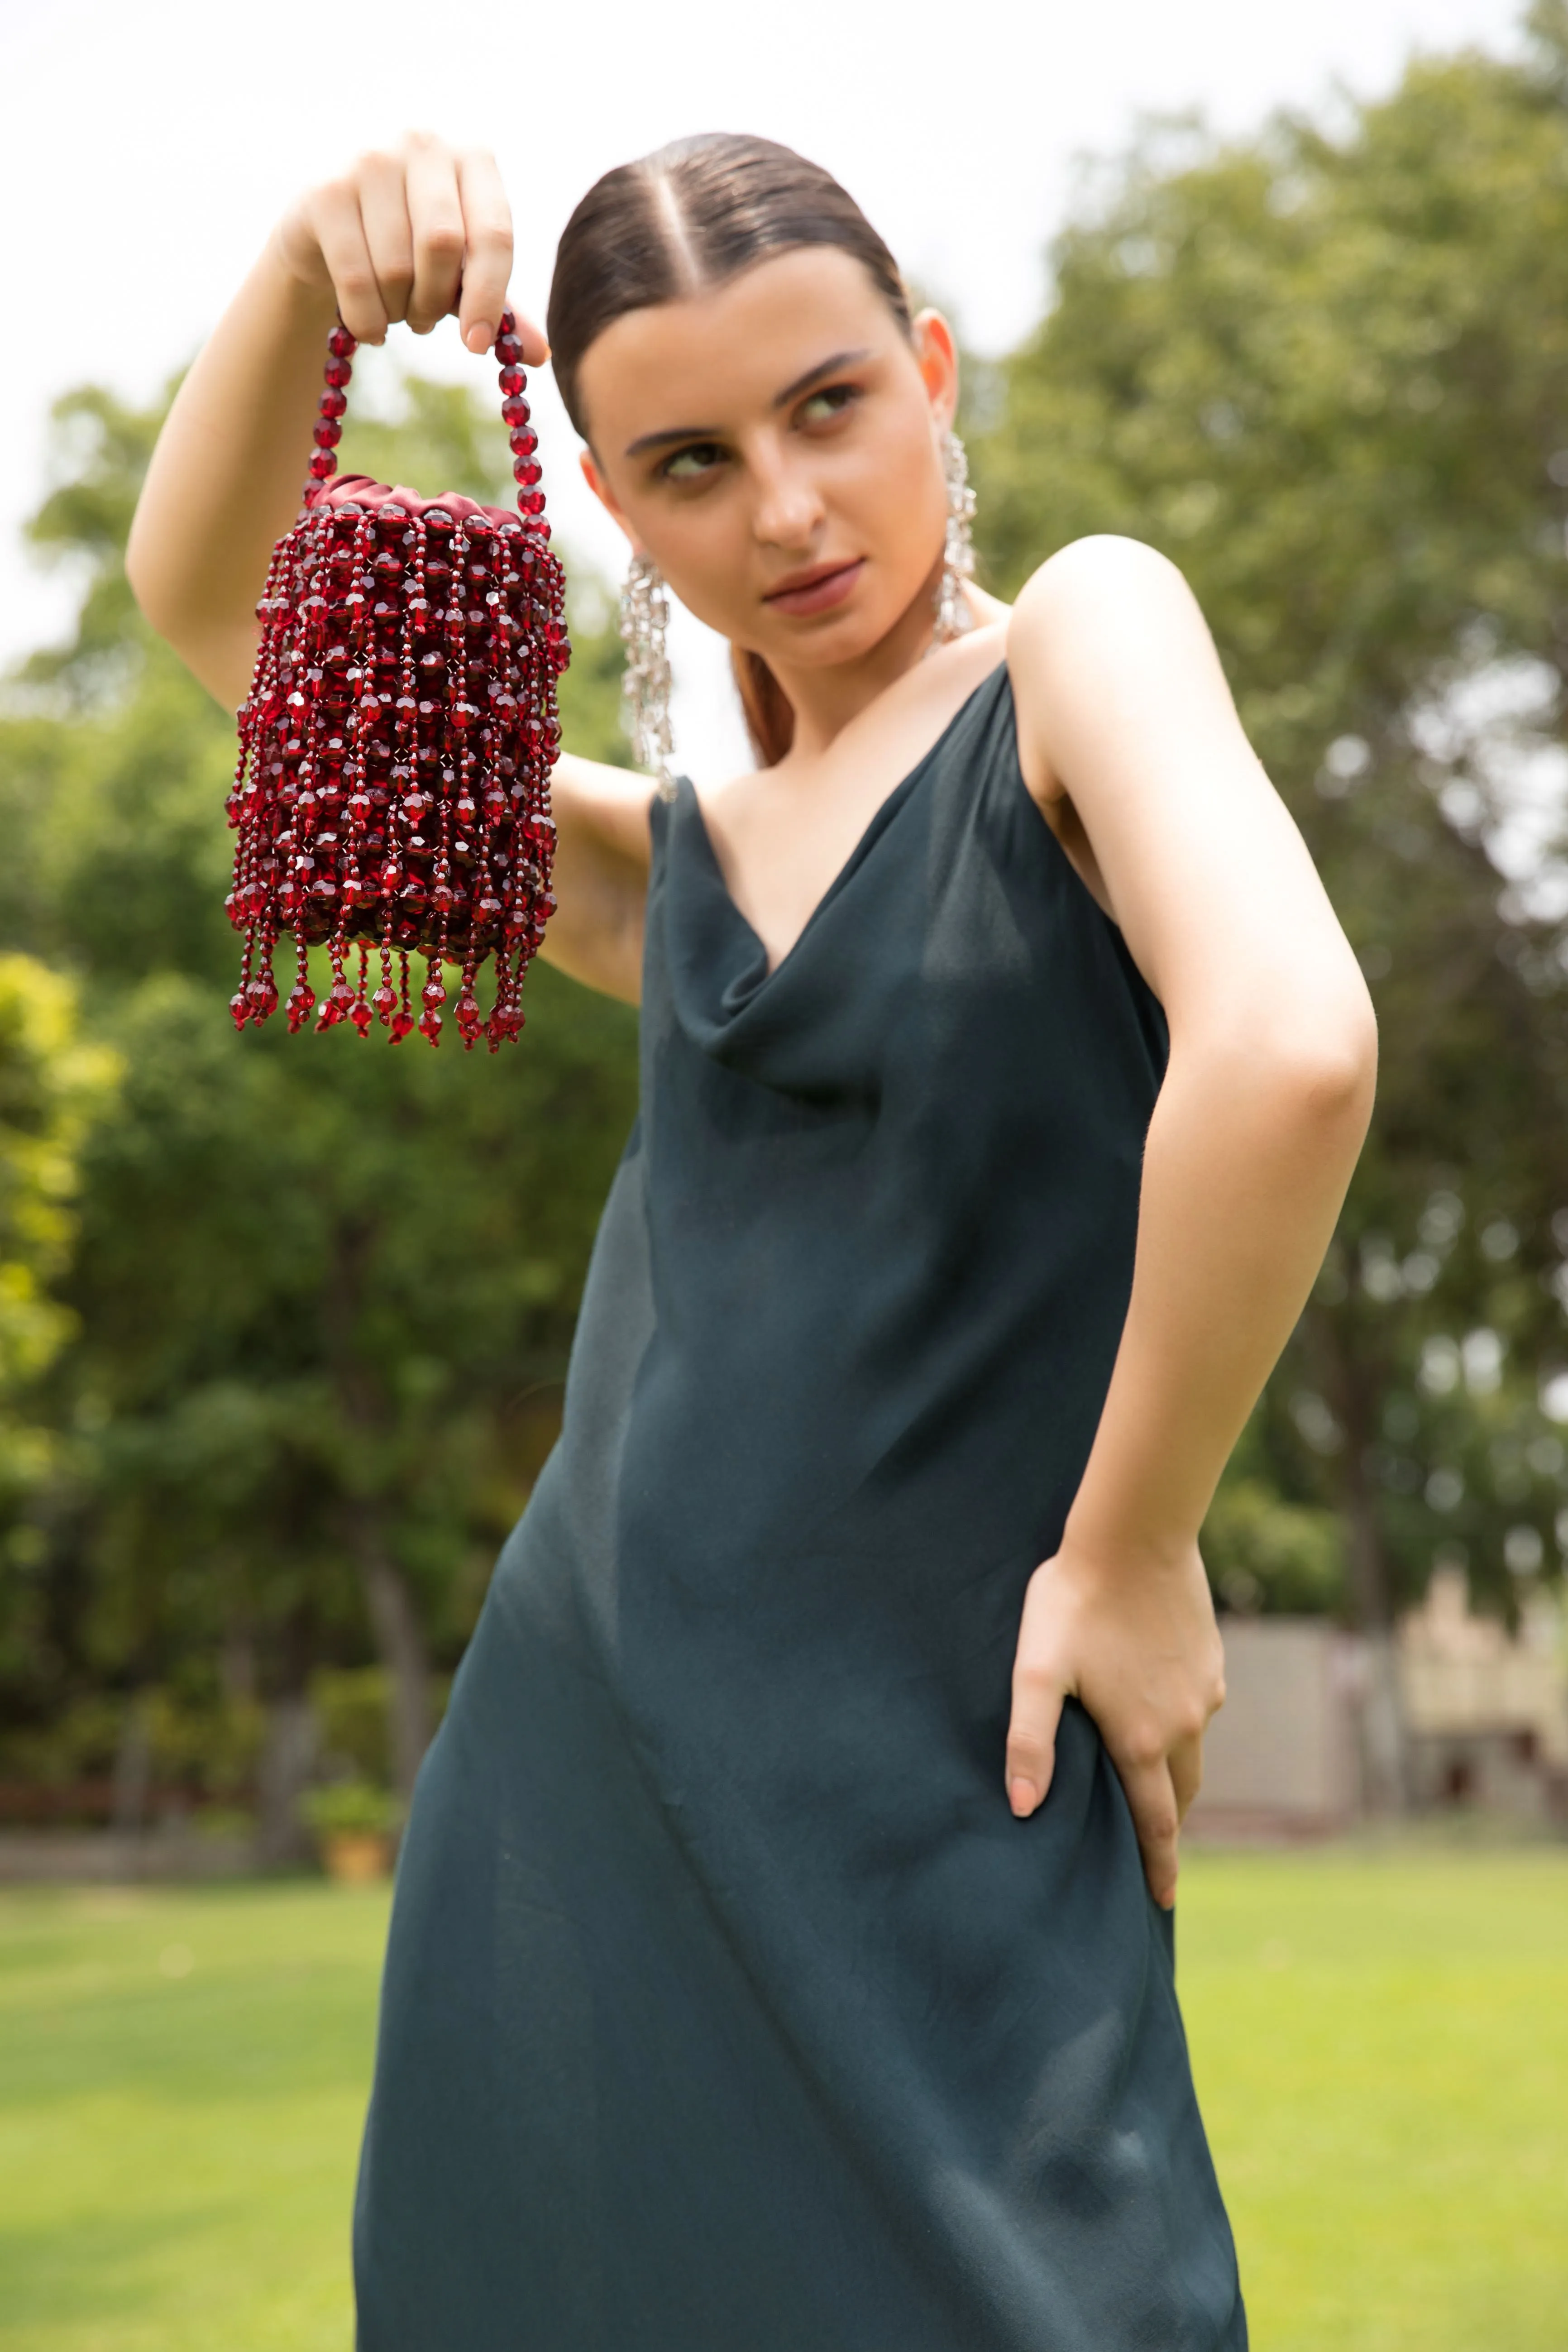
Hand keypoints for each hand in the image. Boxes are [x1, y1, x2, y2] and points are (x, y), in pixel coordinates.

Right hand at [270, 130, 547, 362]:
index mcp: (471, 158)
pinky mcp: (325, 192)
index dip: (488, 297)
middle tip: (426, 321)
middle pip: (442, 245)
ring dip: (400, 312)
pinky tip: (370, 326)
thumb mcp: (461, 274)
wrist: (329, 233)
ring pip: (396, 267)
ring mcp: (368, 160)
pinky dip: (367, 320)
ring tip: (397, 311)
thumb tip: (541, 355)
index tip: (476, 344)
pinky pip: (356, 279)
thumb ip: (497, 305)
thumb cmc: (411, 249)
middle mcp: (421, 144)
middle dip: (435, 301)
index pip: (494, 233)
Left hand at [1004, 1533, 1225, 1907]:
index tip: (1161, 1903)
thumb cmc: (1075, 1601)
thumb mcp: (1036, 1671)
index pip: (1156, 1823)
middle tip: (1153, 1853)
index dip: (1158, 1867)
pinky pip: (1198, 1709)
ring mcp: (1204, 1693)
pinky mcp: (1212, 1660)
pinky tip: (1157, 1709)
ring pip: (1192, 1750)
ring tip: (1153, 1785)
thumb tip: (1023, 1809)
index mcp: (1142, 1740)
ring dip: (1175, 1773)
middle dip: (1167, 1826)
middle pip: (1180, 1794)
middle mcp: (1184, 1725)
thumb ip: (1029, 1740)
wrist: (1135, 1536)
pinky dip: (1181, 1725)